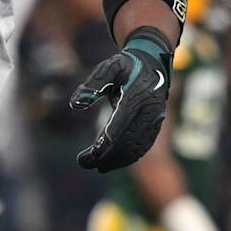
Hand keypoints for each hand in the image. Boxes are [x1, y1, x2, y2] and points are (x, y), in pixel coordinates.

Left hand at [70, 27, 173, 171]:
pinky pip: (143, 146)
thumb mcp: (109, 67)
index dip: (107, 139)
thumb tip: (75, 104)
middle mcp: (149, 110)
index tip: (91, 152)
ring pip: (137, 147)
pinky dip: (128, 158)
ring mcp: (155, 120)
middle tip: (84, 162)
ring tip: (96, 166)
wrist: (153, 64)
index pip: (122, 121)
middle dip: (107, 155)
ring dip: (116, 160)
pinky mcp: (156, 126)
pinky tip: (112, 163)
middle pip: (128, 139)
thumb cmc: (126, 66)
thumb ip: (92, 84)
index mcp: (137, 94)